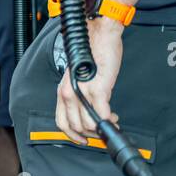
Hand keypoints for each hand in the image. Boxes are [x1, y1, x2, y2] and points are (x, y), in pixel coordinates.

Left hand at [57, 17, 123, 142]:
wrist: (99, 36)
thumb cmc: (92, 54)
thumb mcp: (78, 78)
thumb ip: (79, 95)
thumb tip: (88, 113)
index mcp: (62, 90)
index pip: (61, 121)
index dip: (72, 135)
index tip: (83, 140)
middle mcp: (68, 92)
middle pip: (75, 127)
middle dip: (91, 135)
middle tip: (102, 131)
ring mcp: (82, 92)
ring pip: (88, 125)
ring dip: (101, 129)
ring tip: (111, 121)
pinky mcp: (98, 89)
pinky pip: (102, 115)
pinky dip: (110, 122)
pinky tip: (114, 118)